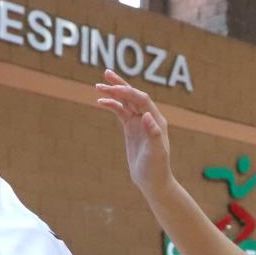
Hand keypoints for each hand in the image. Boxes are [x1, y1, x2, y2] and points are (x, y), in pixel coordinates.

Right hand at [94, 70, 172, 194]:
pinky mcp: (131, 129)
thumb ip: (153, 134)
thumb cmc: (157, 168)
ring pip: (125, 103)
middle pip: (133, 96)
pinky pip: (120, 113)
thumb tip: (146, 116)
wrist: (153, 181)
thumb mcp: (156, 153)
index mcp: (156, 120)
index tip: (114, 89)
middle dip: (120, 84)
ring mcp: (139, 123)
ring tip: (98, 86)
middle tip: (106, 73)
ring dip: (113, 93)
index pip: (142, 100)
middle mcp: (148, 118)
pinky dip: (112, 106)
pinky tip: (101, 101)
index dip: (129, 92)